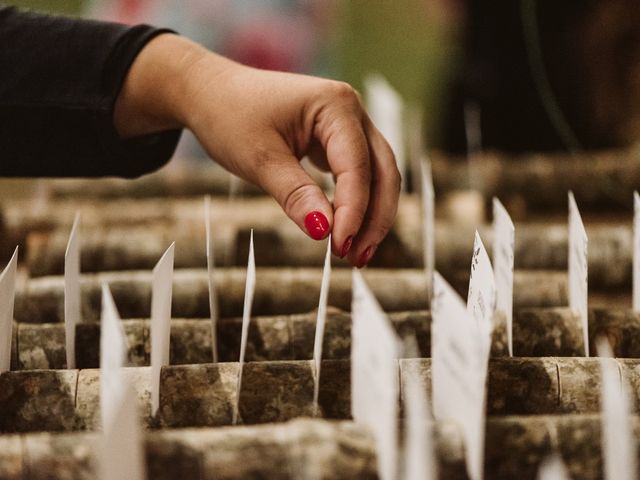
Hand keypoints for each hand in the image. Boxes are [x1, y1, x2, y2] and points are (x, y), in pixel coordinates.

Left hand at [114, 34, 400, 266]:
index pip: (356, 166)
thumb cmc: (230, 115)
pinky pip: (359, 174)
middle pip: (382, 171)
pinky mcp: (338, 140)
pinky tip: (345, 229)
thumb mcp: (260, 159)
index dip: (354, 210)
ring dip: (371, 214)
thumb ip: (295, 194)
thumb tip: (324, 231)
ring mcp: (348, 124)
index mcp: (336, 105)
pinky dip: (357, 203)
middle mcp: (351, 110)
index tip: (340, 245)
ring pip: (377, 175)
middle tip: (357, 257)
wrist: (210, 93)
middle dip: (374, 217)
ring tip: (355, 253)